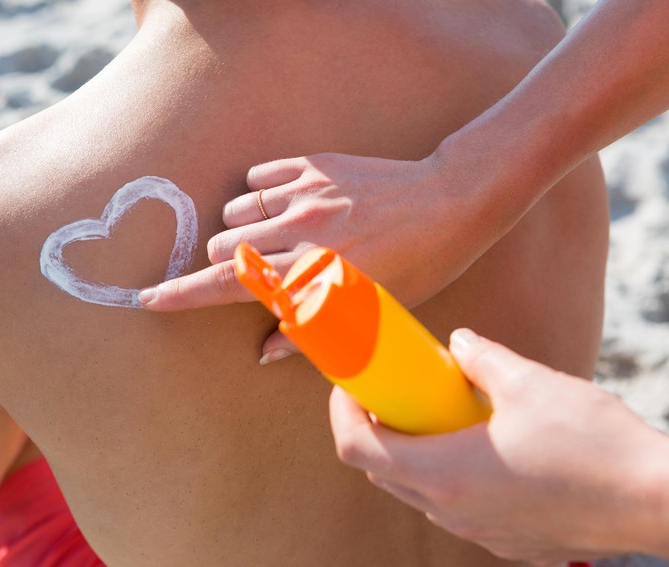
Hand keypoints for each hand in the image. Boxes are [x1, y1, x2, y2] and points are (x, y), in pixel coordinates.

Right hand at [139, 150, 495, 357]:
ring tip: (274, 236)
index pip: (231, 285)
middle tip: (257, 269)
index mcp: (314, 272)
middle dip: (224, 262)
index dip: (184, 295)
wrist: (452, 199)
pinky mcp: (314, 164)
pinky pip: (259, 177)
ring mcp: (306, 192)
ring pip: (236, 211)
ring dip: (242, 228)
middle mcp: (302, 231)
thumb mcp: (371, 310)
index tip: (150, 299)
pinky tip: (283, 205)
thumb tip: (264, 352)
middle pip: (222, 245)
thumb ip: (310, 331)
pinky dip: (259, 194)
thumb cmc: (420, 263)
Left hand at [330, 329, 668, 563]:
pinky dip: (446, 477)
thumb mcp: (529, 383)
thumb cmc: (594, 444)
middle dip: (373, 430)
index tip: (351, 385)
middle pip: (381, 472)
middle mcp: (452, 511)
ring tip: (435, 416)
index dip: (341, 413)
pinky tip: (478, 448)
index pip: (356, 448)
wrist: (657, 503)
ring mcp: (479, 532)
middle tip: (391, 393)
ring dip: (410, 454)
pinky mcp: (507, 541)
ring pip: (416, 493)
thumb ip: (481, 359)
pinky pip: (456, 508)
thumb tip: (457, 343)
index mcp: (443, 473)